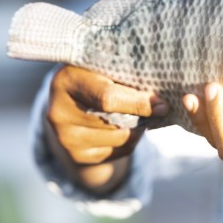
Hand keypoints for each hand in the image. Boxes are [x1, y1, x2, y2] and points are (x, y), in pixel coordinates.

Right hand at [45, 65, 168, 191]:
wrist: (71, 97)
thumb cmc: (96, 74)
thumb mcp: (104, 67)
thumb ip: (127, 77)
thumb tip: (159, 103)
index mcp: (67, 79)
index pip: (107, 97)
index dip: (138, 102)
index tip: (162, 105)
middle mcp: (60, 111)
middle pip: (116, 120)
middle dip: (142, 115)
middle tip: (157, 108)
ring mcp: (65, 137)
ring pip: (120, 138)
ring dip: (137, 128)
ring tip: (138, 113)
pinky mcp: (76, 155)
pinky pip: (118, 151)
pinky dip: (130, 140)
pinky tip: (126, 126)